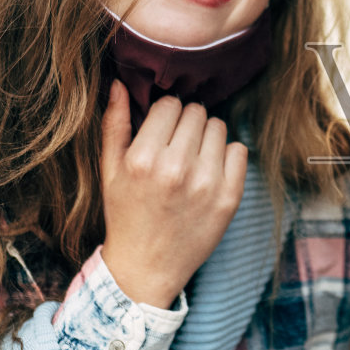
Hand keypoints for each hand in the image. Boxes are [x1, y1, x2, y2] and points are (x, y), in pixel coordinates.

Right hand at [100, 81, 247, 307]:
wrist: (147, 266)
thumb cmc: (126, 214)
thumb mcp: (110, 170)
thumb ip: (114, 124)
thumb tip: (120, 82)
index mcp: (144, 159)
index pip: (169, 105)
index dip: (165, 115)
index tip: (161, 131)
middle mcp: (177, 169)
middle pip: (196, 112)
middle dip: (186, 124)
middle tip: (177, 146)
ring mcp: (207, 184)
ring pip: (218, 127)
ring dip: (206, 137)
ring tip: (192, 160)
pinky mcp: (229, 198)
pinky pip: (239, 150)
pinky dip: (226, 156)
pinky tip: (209, 172)